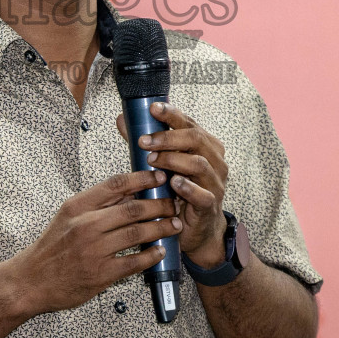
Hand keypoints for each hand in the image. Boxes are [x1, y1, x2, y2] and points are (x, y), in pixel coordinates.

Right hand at [9, 169, 180, 315]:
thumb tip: (130, 191)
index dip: (142, 178)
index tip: (159, 177)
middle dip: (159, 205)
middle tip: (173, 204)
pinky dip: (151, 256)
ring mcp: (93, 251)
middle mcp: (85, 226)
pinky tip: (160, 251)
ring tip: (174, 225)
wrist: (31, 281)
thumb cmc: (52, 248)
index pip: (115, 185)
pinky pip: (134, 262)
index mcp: (77, 207)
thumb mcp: (68, 217)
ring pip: (137, 234)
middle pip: (132, 209)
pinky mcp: (100, 274)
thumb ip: (97, 204)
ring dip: (161, 228)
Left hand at [116, 102, 227, 267]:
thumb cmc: (179, 192)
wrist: (196, 229)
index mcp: (205, 145)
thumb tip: (123, 119)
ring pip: (198, 163)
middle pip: (195, 139)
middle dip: (168, 137)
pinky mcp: (210, 205)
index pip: (189, 123)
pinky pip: (202, 194)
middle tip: (144, 141)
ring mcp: (215, 183)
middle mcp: (214, 160)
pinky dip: (187, 187)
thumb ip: (147, 142)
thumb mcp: (164, 163)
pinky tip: (173, 183)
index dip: (172, 114)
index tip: (153, 108)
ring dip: (173, 159)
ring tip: (152, 160)